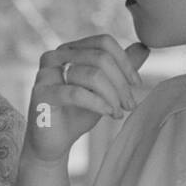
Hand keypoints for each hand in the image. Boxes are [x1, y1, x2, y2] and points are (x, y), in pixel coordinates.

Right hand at [24, 36, 149, 162]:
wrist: (54, 142)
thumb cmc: (77, 114)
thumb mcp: (104, 90)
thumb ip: (119, 69)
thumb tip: (144, 47)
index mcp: (69, 50)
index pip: (103, 42)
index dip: (124, 61)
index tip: (137, 84)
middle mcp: (54, 56)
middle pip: (100, 57)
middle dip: (121, 82)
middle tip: (130, 104)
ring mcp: (45, 74)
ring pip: (92, 75)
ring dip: (112, 95)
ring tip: (119, 112)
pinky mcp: (41, 93)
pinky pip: (77, 94)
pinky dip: (98, 103)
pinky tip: (109, 113)